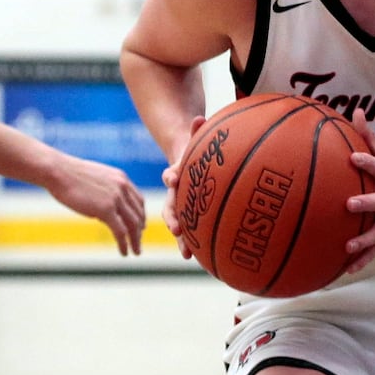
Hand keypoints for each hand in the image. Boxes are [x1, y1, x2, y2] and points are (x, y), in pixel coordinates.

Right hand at [45, 156, 146, 255]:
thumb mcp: (95, 180)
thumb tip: (105, 211)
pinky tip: (124, 252)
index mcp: (121, 178)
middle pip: (138, 213)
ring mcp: (116, 198)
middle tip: (138, 243)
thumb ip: (105, 192)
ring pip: (133, 224)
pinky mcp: (106, 209)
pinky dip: (124, 244)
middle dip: (140, 230)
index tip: (140, 227)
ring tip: (136, 252)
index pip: (138, 200)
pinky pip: (121, 231)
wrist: (58, 172)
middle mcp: (123, 187)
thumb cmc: (69, 175)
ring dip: (136, 240)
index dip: (140, 215)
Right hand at [159, 116, 207, 260]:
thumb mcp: (195, 139)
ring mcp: (182, 203)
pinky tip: (203, 257)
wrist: (187, 156)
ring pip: (180, 222)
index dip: (172, 179)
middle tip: (178, 231)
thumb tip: (198, 117)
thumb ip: (195, 130)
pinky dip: (195, 242)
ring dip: (184, 239)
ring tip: (188, 255)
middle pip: (172, 207)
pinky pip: (192, 228)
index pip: (171, 177)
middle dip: (174, 219)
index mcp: (177, 174)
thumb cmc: (194, 148)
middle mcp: (176, 191)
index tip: (174, 182)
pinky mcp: (190, 213)